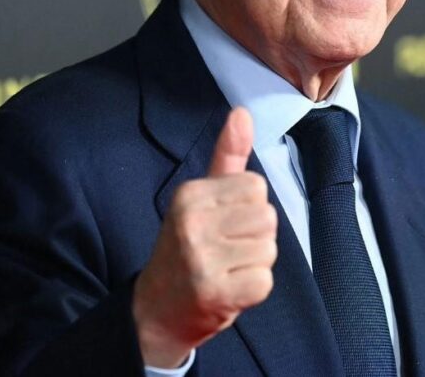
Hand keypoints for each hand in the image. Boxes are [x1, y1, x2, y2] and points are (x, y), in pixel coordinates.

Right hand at [132, 107, 277, 367]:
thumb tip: (242, 112)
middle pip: (268, 217)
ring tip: (227, 270)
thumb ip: (227, 156)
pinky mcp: (216, 294)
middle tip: (225, 251)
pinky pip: (264, 281)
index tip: (222, 224)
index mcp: (189, 194)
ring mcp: (202, 260)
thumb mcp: (200, 198)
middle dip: (255, 236)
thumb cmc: (187, 247)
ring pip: (269, 249)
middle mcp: (192, 224)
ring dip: (255, 263)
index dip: (248, 207)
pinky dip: (253, 290)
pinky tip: (228, 290)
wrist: (155, 311)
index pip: (257, 186)